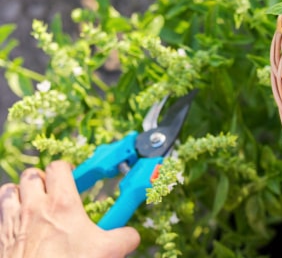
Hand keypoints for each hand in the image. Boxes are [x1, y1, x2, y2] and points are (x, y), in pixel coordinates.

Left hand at [0, 160, 139, 257]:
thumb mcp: (106, 250)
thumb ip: (124, 237)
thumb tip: (131, 236)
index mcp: (62, 204)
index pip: (59, 168)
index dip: (66, 169)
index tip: (73, 176)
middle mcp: (35, 207)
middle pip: (32, 175)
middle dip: (42, 178)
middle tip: (52, 188)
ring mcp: (15, 221)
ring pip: (9, 190)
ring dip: (20, 191)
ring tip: (31, 200)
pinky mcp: (2, 236)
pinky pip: (1, 213)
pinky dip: (8, 213)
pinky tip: (20, 222)